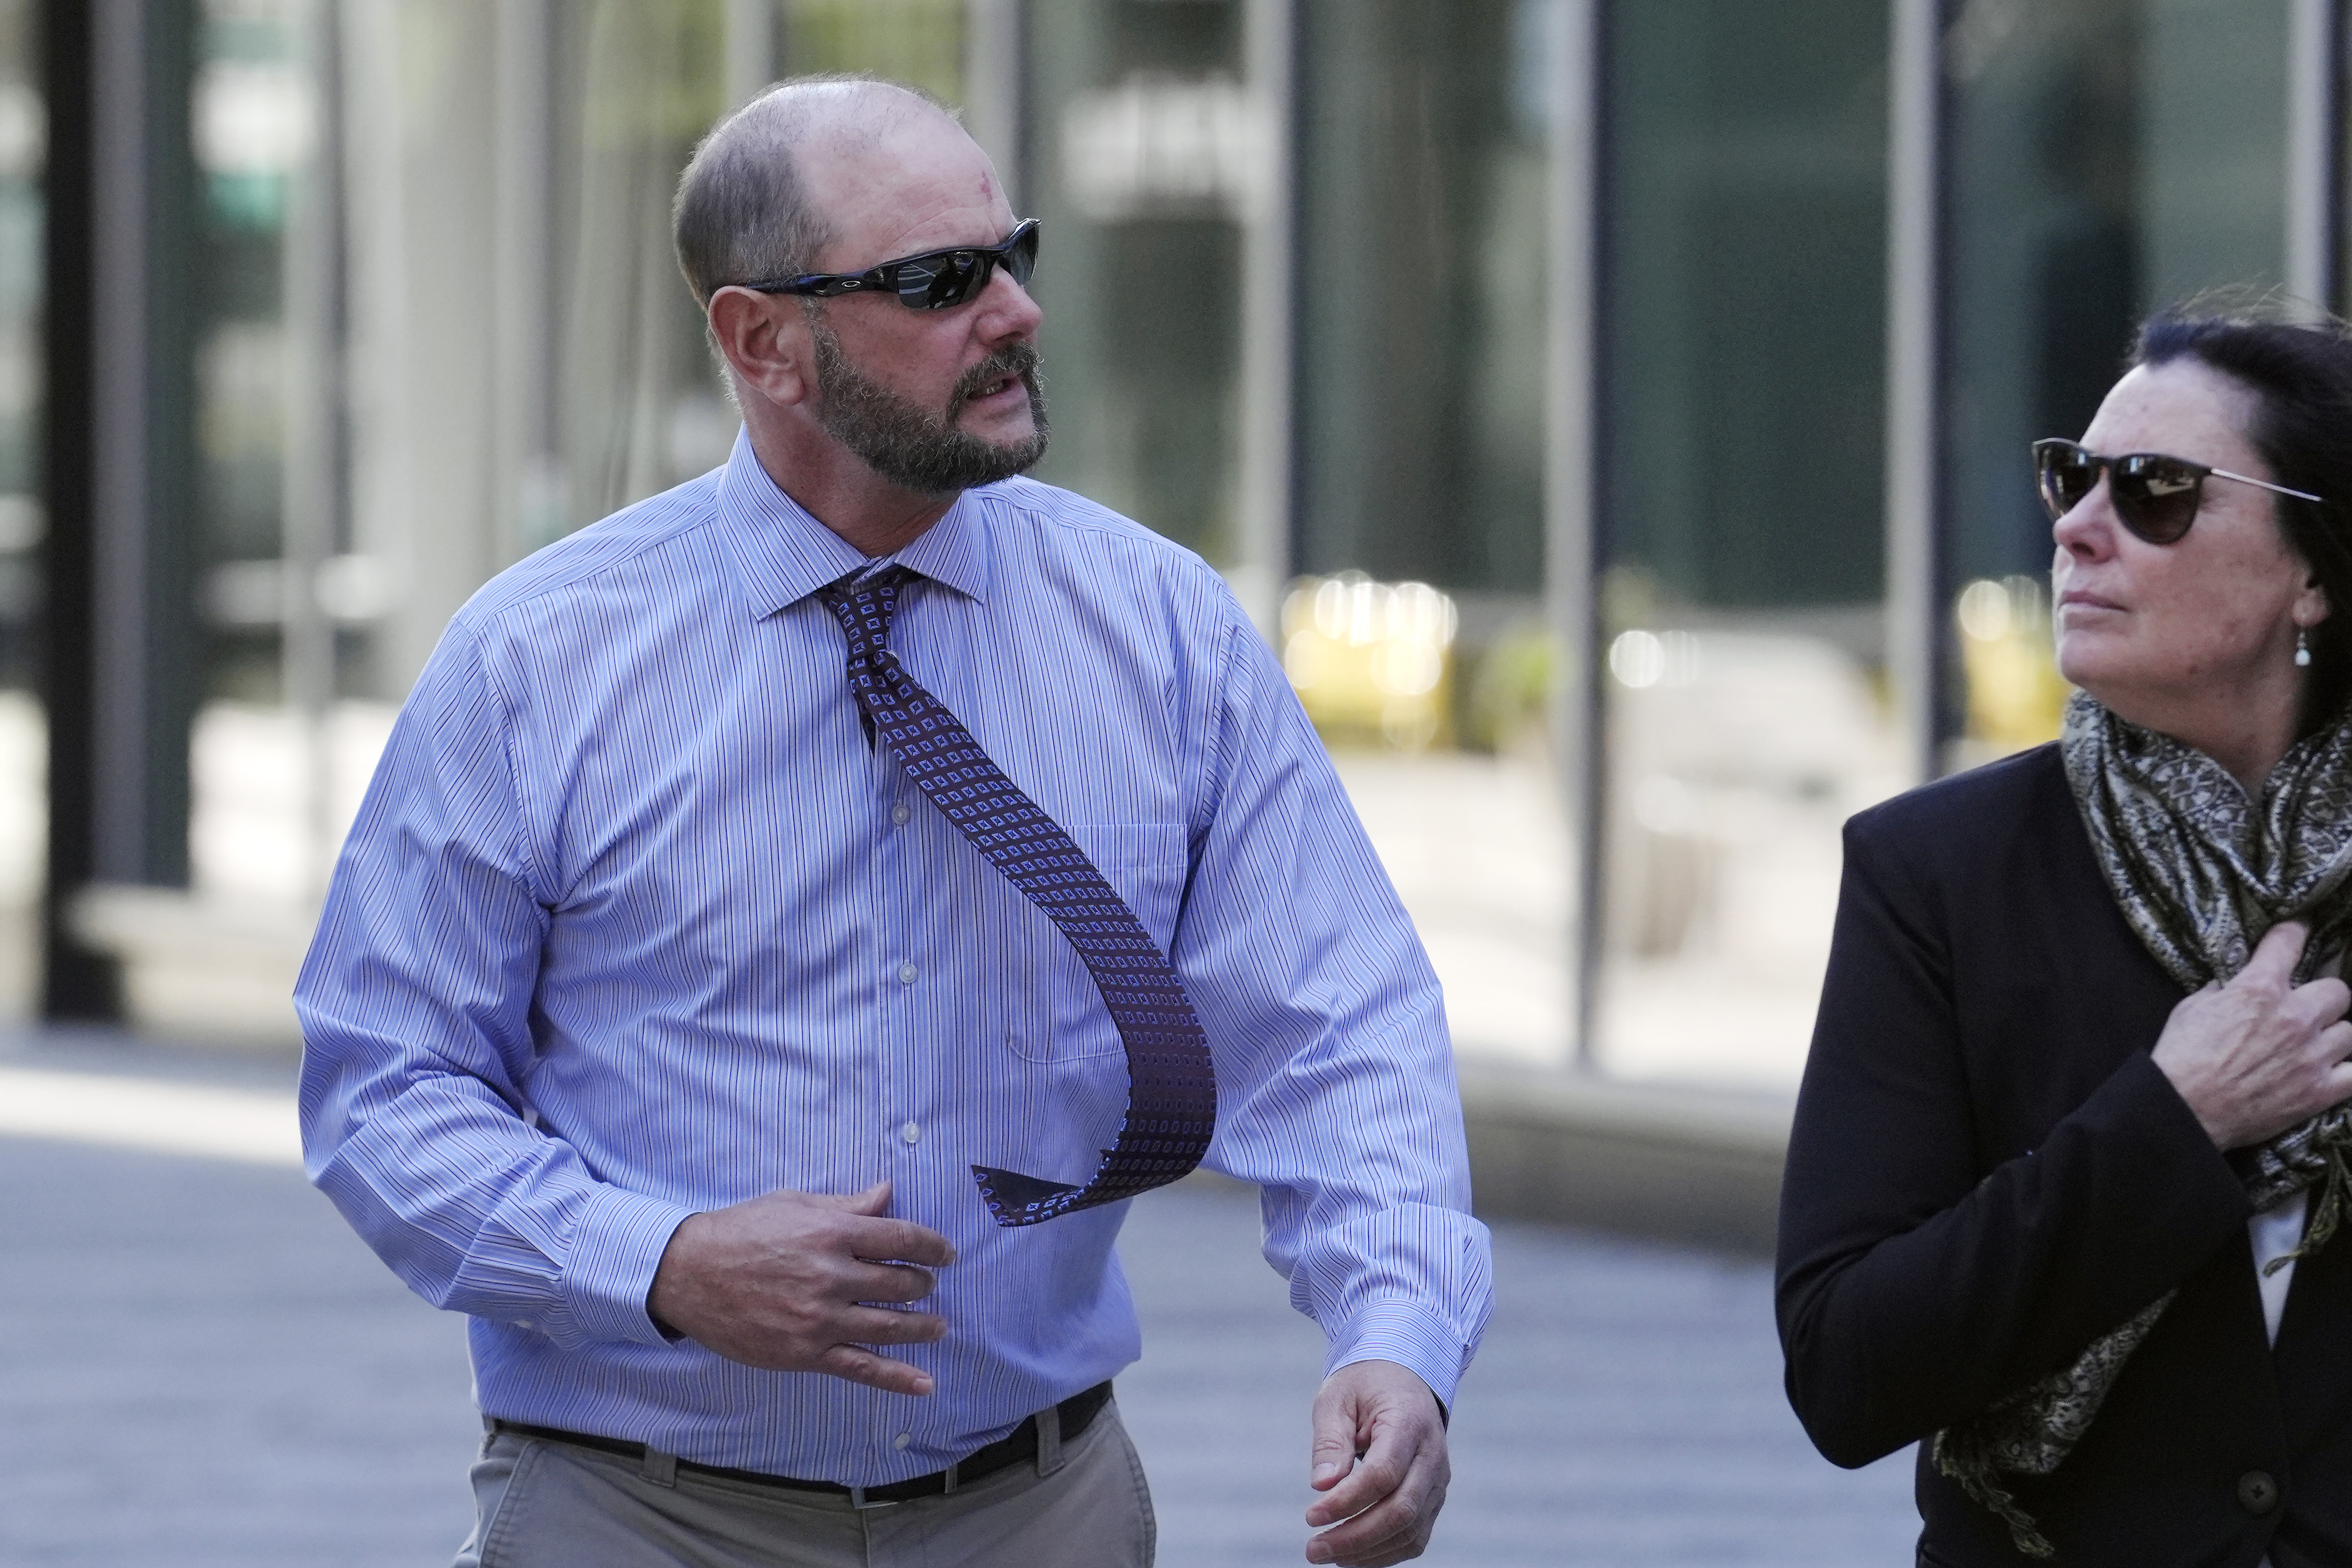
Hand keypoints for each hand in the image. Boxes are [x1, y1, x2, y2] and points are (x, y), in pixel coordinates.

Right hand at [645, 1180, 955, 1393]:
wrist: (688, 1273)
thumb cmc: (740, 1231)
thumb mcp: (794, 1204)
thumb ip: (847, 1205)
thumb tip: (888, 1192)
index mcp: (832, 1232)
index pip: (901, 1238)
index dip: (932, 1246)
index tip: (946, 1253)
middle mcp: (831, 1276)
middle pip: (899, 1283)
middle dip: (923, 1284)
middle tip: (930, 1285)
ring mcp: (819, 1319)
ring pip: (888, 1327)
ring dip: (921, 1327)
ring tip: (938, 1326)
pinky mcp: (804, 1353)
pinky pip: (860, 1368)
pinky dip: (897, 1378)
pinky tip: (925, 1383)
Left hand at [1302, 1360, 1450, 1565]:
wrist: (1402, 1378)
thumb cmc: (1364, 1386)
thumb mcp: (1337, 1397)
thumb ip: (1330, 1440)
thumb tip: (1322, 1486)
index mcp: (1409, 1421)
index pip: (1383, 1473)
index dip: (1347, 1501)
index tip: (1311, 1516)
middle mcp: (1432, 1455)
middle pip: (1401, 1510)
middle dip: (1355, 1537)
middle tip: (1313, 1549)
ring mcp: (1438, 1480)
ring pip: (1410, 1531)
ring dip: (1367, 1551)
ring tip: (1326, 1554)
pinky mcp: (1433, 1498)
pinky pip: (1415, 1536)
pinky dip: (1384, 1552)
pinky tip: (1351, 1554)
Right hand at [2152, 920, 2351, 1149]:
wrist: (2183, 1109)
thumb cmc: (2181, 1058)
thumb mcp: (2191, 1008)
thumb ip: (2222, 992)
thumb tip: (2232, 988)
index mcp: (2258, 988)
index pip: (2290, 941)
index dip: (2293, 933)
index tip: (2296, 933)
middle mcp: (2294, 1016)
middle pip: (2337, 990)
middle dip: (2322, 997)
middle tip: (2306, 1008)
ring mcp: (2312, 1055)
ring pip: (2350, 1032)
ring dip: (2332, 1036)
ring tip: (2314, 1045)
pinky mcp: (2320, 1091)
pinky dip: (2345, 1070)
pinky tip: (2331, 1070)